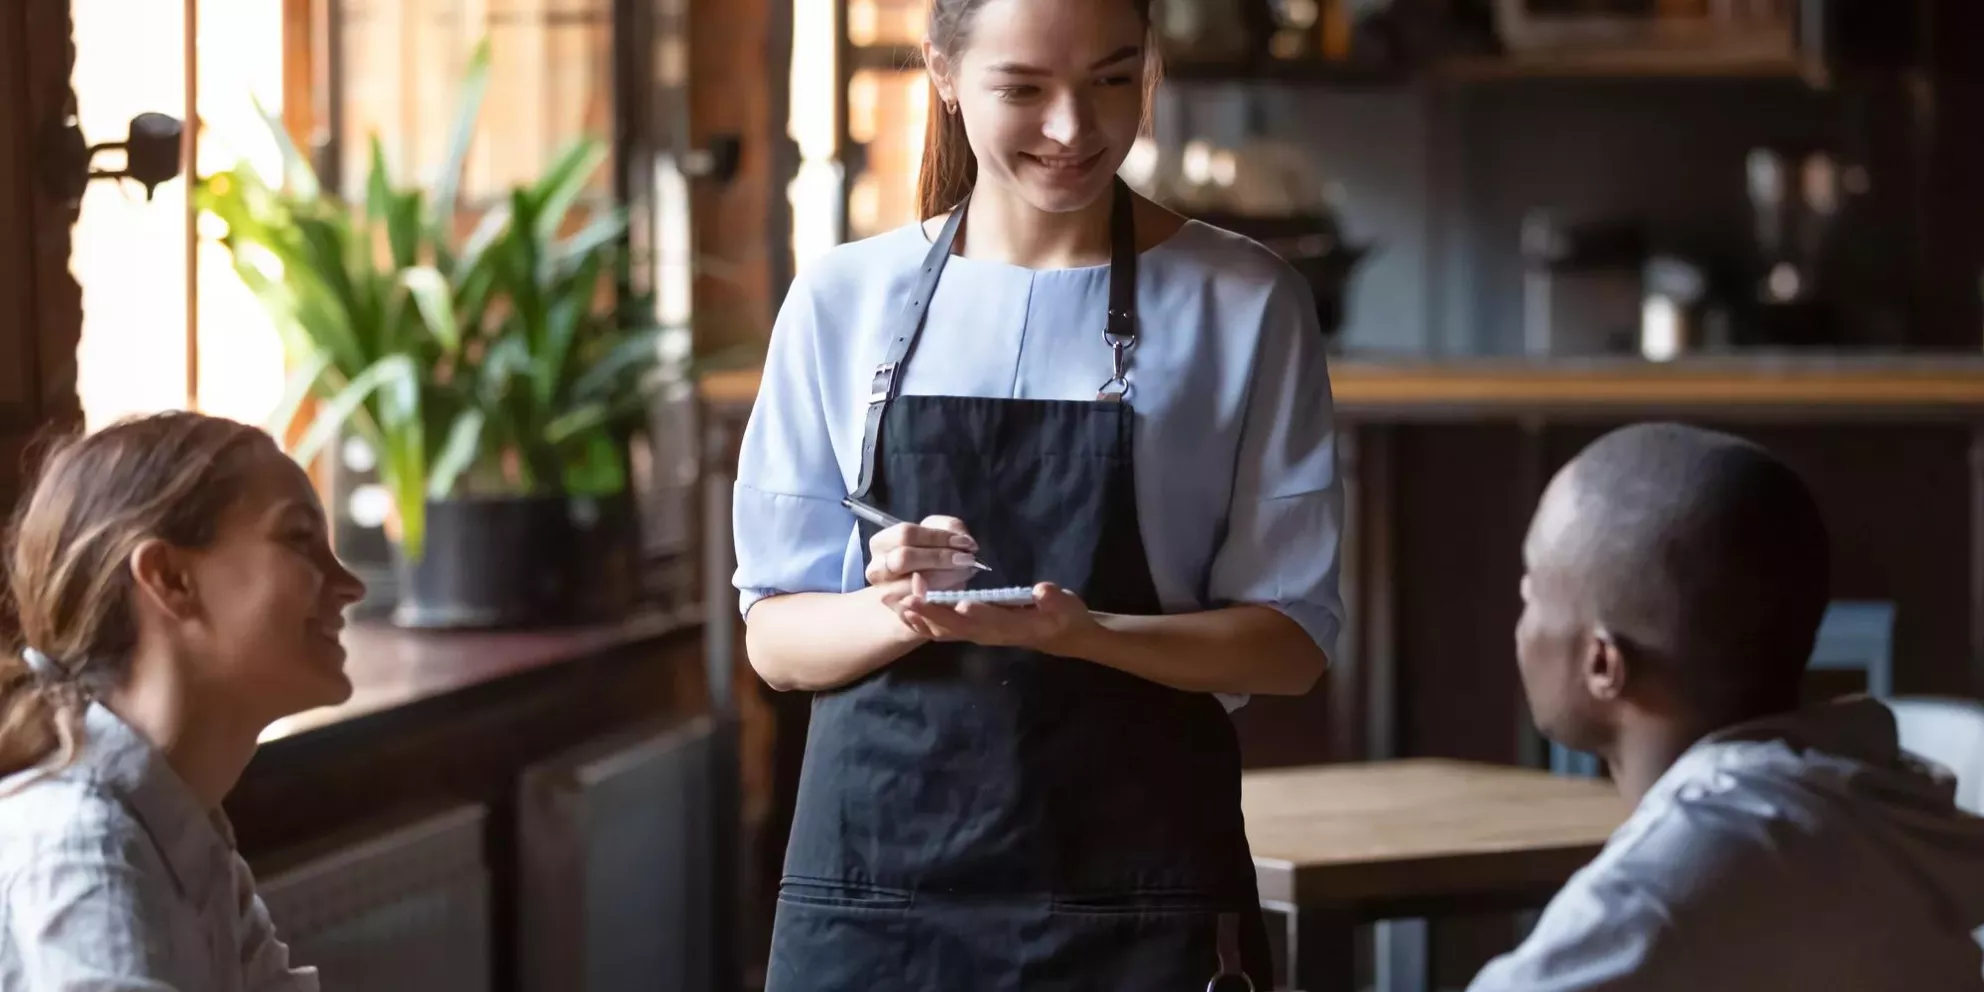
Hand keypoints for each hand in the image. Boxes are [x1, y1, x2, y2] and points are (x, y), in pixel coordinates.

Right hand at [867, 515, 979, 637]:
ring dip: (947, 577)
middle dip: (940, 558)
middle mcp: (877, 569)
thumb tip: (965, 543)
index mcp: (881, 543)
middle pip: (905, 558)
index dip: (938, 536)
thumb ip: (950, 530)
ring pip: (916, 584)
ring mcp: (886, 594)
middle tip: (966, 560)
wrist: (916, 595)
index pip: (906, 534)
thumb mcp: (937, 537)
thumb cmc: (928, 558)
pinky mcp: (900, 614)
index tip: (965, 543)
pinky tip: (958, 590)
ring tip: (965, 573)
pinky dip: (945, 597)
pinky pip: (925, 606)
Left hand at [901, 577, 1098, 651]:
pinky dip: (922, 621)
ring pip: (945, 630)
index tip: (955, 601)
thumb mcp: (1067, 607)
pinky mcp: (972, 631)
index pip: (990, 620)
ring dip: (919, 619)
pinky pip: (943, 629)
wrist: (1062, 636)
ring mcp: (979, 634)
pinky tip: (904, 610)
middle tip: (907, 598)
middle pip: (957, 627)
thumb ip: (1054, 600)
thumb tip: (1043, 590)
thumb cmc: (1064, 618)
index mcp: (1013, 626)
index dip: (973, 613)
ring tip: (894, 604)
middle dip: (931, 613)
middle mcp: (990, 633)